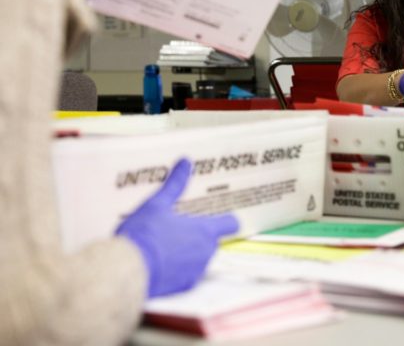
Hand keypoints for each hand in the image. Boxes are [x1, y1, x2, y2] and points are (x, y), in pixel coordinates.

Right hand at [116, 159, 238, 297]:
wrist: (127, 271)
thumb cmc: (145, 234)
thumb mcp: (157, 204)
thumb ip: (175, 184)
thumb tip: (186, 162)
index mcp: (204, 231)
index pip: (229, 223)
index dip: (227, 219)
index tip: (223, 216)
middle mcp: (205, 252)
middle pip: (211, 241)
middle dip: (198, 235)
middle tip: (179, 228)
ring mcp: (195, 272)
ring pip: (198, 258)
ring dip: (188, 252)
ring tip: (165, 245)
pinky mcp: (182, 287)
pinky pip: (185, 275)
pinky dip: (176, 269)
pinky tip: (158, 263)